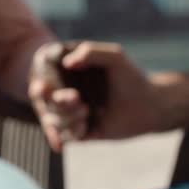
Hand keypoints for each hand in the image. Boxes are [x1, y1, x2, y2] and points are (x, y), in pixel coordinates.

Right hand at [30, 42, 160, 150]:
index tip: (42, 87)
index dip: (38, 86)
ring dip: (66, 116)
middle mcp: (63, 94)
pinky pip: (64, 137)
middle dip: (57, 101)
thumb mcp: (115, 57)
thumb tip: (68, 62)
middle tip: (76, 98)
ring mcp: (69, 114)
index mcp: (66, 75)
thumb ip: (91, 52)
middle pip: (44, 101)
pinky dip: (71, 132)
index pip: (41, 79)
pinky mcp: (77, 133)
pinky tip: (85, 128)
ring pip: (52, 119)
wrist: (149, 106)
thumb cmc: (131, 78)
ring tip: (86, 110)